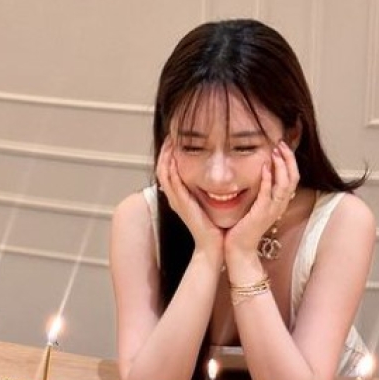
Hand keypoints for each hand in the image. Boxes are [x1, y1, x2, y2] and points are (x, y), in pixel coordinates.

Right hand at [156, 139, 224, 263]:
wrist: (214, 246)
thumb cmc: (215, 227)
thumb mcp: (210, 203)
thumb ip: (208, 190)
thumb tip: (216, 176)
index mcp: (180, 197)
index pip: (169, 170)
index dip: (169, 153)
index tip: (176, 137)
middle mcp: (175, 198)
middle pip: (162, 168)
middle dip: (165, 150)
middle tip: (170, 133)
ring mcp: (177, 201)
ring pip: (164, 172)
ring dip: (166, 155)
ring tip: (171, 139)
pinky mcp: (182, 204)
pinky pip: (172, 182)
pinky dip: (171, 167)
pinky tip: (175, 155)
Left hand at [224, 140, 299, 261]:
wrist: (238, 248)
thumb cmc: (242, 227)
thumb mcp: (254, 205)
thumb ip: (260, 191)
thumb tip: (259, 173)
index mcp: (279, 203)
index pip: (292, 178)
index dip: (289, 161)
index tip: (281, 147)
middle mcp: (279, 206)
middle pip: (293, 178)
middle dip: (288, 159)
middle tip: (280, 143)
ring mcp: (271, 210)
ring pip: (285, 185)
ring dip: (281, 166)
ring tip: (275, 151)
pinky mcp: (261, 214)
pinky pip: (268, 194)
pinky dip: (268, 180)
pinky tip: (264, 167)